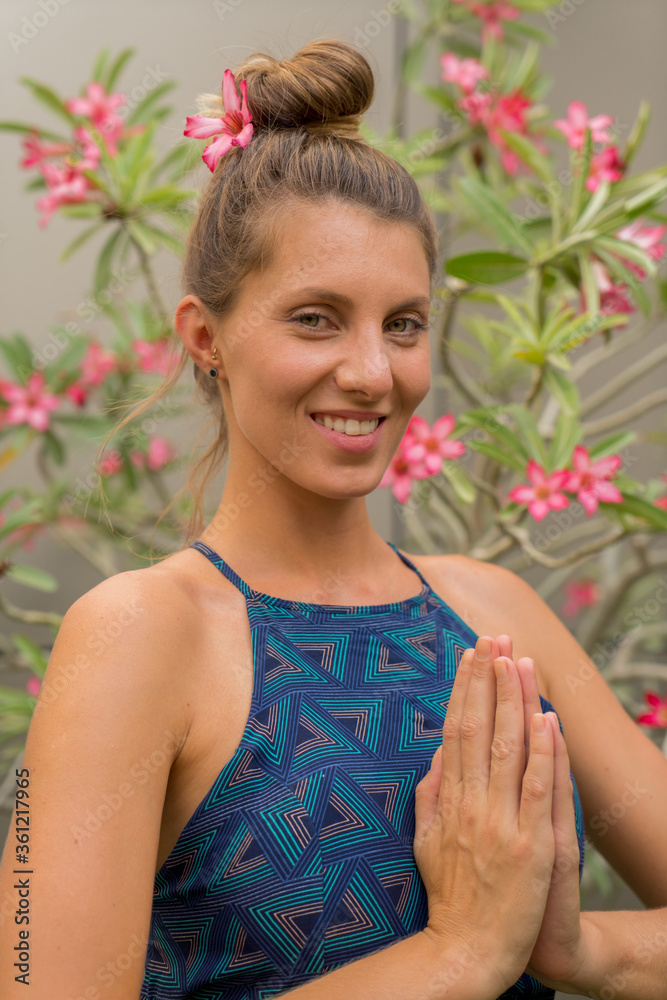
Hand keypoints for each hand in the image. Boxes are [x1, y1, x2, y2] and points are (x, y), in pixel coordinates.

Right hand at [413, 634, 556, 994]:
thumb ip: (427, 795)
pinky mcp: (529, 844)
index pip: (455, 730)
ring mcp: (499, 822)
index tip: (470, 654)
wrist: (467, 950)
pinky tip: (543, 718)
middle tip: (493, 637)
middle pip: (478, 728)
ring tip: (517, 659)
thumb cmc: (448, 896)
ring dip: (512, 699)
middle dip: (487, 678)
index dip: (463, 689)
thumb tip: (434, 755)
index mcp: (446, 799)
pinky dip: (540, 752)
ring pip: (507, 748)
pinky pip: (535, 788)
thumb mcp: (424, 841)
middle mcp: (469, 803)